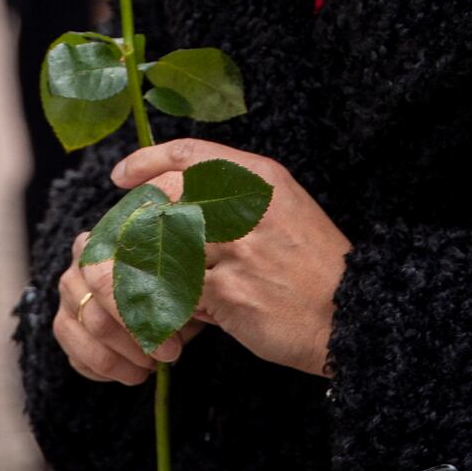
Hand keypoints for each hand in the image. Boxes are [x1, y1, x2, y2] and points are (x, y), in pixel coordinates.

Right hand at [53, 228, 204, 386]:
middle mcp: (79, 265)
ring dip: (123, 362)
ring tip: (151, 367)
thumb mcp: (182, 276)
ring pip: (88, 340)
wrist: (155, 280)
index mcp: (106, 241)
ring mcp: (67, 296)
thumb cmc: (172, 276)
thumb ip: (179, 290)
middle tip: (165, 358)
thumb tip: (186, 316)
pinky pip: (77, 358)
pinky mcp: (63, 325)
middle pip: (97, 318)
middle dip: (135, 346)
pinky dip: (108, 372)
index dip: (141, 319)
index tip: (171, 346)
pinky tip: (133, 371)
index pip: (109, 281)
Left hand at [116, 140, 348, 377]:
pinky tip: (181, 316)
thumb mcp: (282, 210)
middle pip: (163, 200)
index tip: (121, 178)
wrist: (350, 314)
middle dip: (137, 223)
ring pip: (162, 248)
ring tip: (152, 286)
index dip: (146, 162)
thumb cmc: (313, 265)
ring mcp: (234, 249)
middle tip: (129, 244)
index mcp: (259, 178)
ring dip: (149, 269)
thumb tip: (172, 203)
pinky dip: (171, 305)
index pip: (187, 154)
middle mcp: (244, 206)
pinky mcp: (227, 292)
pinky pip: (176, 292)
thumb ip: (232, 199)